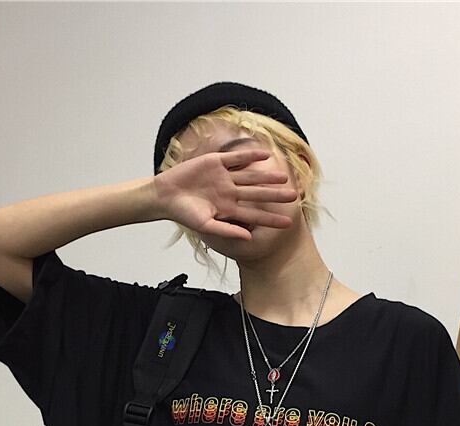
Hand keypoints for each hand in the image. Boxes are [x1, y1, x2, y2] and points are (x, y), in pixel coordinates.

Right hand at [152, 149, 298, 239]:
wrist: (165, 195)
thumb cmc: (183, 213)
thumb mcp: (206, 225)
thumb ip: (227, 230)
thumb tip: (248, 237)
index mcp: (229, 208)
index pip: (255, 215)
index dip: (271, 218)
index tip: (288, 223)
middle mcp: (230, 192)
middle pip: (257, 194)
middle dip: (275, 196)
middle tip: (294, 197)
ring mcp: (224, 177)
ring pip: (250, 176)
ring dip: (267, 176)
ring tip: (284, 178)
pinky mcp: (216, 162)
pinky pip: (236, 158)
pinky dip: (249, 156)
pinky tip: (264, 155)